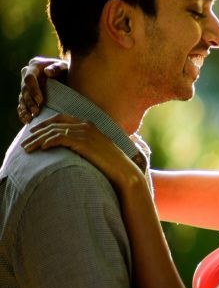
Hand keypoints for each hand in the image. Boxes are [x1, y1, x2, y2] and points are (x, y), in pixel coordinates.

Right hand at [18, 57, 67, 122]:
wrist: (65, 72)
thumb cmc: (66, 69)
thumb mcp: (64, 66)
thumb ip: (57, 67)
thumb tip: (48, 71)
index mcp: (34, 66)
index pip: (29, 78)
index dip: (33, 90)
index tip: (40, 101)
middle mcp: (26, 75)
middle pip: (24, 90)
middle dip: (29, 102)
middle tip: (36, 112)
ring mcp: (26, 85)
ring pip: (22, 98)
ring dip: (25, 109)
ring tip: (28, 120)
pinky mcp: (27, 94)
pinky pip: (22, 103)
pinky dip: (23, 112)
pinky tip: (25, 120)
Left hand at [21, 114, 144, 191]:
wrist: (123, 170)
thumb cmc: (110, 163)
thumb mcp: (96, 149)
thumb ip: (84, 143)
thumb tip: (70, 146)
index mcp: (89, 124)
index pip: (62, 118)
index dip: (46, 123)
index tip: (34, 131)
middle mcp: (86, 125)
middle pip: (55, 124)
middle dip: (37, 132)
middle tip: (26, 141)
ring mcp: (85, 133)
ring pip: (54, 132)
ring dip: (38, 140)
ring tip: (28, 148)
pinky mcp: (83, 142)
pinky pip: (59, 138)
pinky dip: (48, 142)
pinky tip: (41, 148)